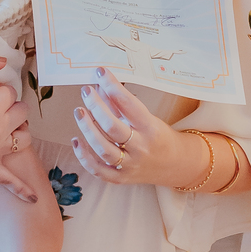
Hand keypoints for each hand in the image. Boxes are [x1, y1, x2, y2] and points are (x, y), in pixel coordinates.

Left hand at [70, 69, 210, 187]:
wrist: (174, 165)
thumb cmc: (158, 136)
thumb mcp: (147, 117)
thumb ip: (121, 104)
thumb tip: (100, 86)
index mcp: (151, 129)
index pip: (128, 105)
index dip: (112, 87)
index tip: (100, 73)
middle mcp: (140, 148)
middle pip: (112, 127)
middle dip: (96, 106)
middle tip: (86, 91)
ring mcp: (130, 165)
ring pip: (103, 149)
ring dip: (87, 129)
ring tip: (79, 112)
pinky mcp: (121, 177)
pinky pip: (98, 170)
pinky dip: (84, 157)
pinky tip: (76, 140)